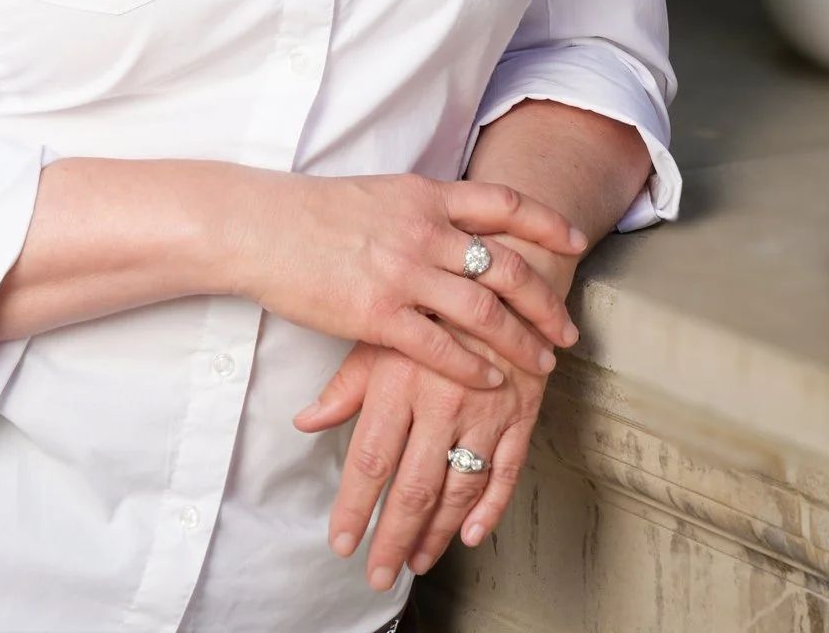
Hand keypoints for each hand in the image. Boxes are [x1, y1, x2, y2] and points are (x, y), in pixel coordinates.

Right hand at [225, 169, 583, 391]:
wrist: (259, 226)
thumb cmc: (312, 211)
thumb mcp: (378, 193)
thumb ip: (421, 207)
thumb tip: (456, 218)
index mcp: (424, 195)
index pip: (503, 203)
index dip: (546, 223)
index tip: (575, 242)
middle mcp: (423, 230)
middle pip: (507, 266)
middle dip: (545, 301)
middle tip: (567, 330)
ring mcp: (403, 272)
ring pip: (484, 312)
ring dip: (521, 342)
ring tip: (541, 363)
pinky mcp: (378, 315)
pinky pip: (441, 348)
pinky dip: (474, 368)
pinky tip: (490, 383)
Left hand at [292, 232, 579, 590]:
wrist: (506, 255)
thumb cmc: (431, 290)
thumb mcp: (382, 327)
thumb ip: (347, 382)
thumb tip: (305, 421)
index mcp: (400, 375)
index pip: (371, 458)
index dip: (355, 507)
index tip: (341, 544)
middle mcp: (442, 395)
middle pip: (414, 483)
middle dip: (392, 535)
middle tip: (377, 573)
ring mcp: (486, 406)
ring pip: (459, 485)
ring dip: (436, 531)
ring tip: (416, 560)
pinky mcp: (522, 409)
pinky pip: (507, 470)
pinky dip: (491, 507)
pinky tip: (471, 534)